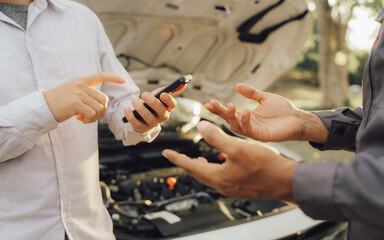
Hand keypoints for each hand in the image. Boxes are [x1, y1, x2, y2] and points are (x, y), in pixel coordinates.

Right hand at [43, 72, 125, 122]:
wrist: (43, 107)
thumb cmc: (59, 103)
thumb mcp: (73, 93)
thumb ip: (87, 94)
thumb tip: (103, 104)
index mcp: (81, 81)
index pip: (100, 76)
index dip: (113, 78)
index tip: (124, 80)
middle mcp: (81, 85)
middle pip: (104, 100)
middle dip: (100, 111)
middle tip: (89, 116)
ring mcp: (78, 93)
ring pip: (99, 108)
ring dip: (94, 117)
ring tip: (83, 117)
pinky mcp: (75, 103)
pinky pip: (92, 114)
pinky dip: (88, 120)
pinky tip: (79, 119)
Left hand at [123, 88, 176, 132]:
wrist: (143, 116)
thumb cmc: (153, 104)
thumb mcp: (160, 96)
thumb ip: (170, 90)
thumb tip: (184, 84)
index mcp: (168, 108)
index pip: (172, 105)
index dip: (168, 100)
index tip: (163, 94)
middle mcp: (162, 117)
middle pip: (161, 111)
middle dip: (153, 102)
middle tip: (144, 94)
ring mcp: (153, 123)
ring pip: (148, 118)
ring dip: (140, 108)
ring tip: (133, 100)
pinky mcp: (142, 128)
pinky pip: (137, 124)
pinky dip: (131, 117)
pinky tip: (126, 109)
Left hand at [162, 121, 296, 201]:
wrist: (286, 181)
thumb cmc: (264, 165)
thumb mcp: (237, 147)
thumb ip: (216, 137)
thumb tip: (200, 127)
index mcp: (218, 177)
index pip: (190, 167)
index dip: (177, 158)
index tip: (165, 153)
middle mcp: (222, 186)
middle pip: (198, 174)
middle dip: (187, 164)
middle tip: (178, 158)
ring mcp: (232, 189)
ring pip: (210, 177)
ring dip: (201, 168)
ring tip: (198, 161)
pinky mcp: (241, 188)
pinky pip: (221, 179)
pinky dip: (215, 170)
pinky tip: (221, 164)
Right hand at [205, 83, 326, 142]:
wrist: (297, 119)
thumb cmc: (283, 110)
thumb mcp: (264, 97)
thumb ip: (251, 93)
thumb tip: (237, 86)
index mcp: (247, 117)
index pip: (229, 113)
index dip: (219, 109)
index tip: (209, 102)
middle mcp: (248, 125)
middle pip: (228, 120)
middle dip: (220, 112)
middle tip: (212, 104)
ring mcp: (253, 131)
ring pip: (236, 127)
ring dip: (231, 117)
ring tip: (230, 106)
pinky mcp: (261, 136)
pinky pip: (249, 130)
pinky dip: (246, 120)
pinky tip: (246, 111)